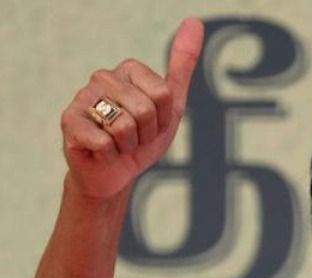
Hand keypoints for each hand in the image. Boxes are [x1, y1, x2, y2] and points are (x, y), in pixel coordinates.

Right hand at [60, 18, 203, 198]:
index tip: (153, 125)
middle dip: (146, 134)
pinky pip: (104, 141)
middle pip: (145, 110)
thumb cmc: (143, 139)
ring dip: (128, 145)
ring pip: (124, 126)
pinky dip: (110, 154)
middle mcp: (103, 77)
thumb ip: (183, 64)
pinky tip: (102, 150)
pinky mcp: (69, 121)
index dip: (164, 119)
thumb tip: (195, 22)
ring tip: (119, 144)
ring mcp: (83, 97)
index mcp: (129, 69)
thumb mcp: (173, 104)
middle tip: (135, 137)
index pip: (164, 94)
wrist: (116, 173)